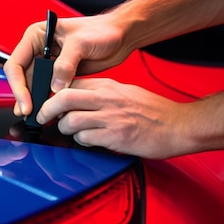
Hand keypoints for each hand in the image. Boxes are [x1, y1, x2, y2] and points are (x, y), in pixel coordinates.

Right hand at [3, 14, 133, 116]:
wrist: (120, 36)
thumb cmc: (103, 30)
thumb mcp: (81, 43)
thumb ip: (66, 65)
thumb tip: (55, 86)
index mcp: (37, 36)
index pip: (16, 64)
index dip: (18, 85)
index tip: (26, 102)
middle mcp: (39, 49)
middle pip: (22, 77)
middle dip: (24, 96)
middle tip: (29, 113)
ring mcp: (49, 62)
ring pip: (33, 85)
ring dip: (34, 100)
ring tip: (36, 115)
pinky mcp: (59, 73)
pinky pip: (47, 89)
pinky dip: (47, 100)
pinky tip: (49, 109)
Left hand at [38, 78, 190, 158]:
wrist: (180, 126)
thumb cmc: (154, 111)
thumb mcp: (124, 92)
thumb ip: (99, 94)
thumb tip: (74, 98)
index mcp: (108, 86)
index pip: (70, 83)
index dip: (53, 93)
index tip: (48, 102)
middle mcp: (107, 99)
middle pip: (63, 98)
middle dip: (46, 109)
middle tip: (42, 117)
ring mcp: (111, 118)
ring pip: (70, 121)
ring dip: (64, 129)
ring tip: (69, 131)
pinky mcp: (116, 137)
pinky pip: (85, 139)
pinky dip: (81, 141)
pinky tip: (88, 140)